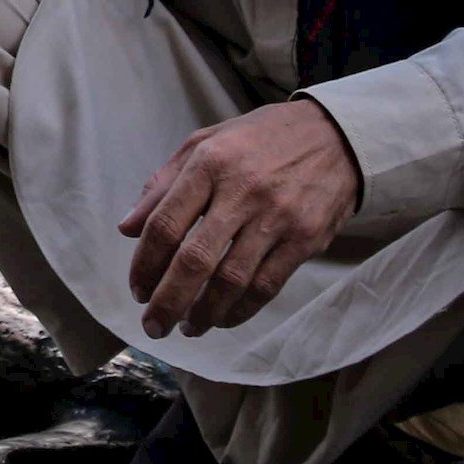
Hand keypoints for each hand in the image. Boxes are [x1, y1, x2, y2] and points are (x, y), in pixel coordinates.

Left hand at [119, 100, 360, 338]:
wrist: (336, 136)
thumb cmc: (260, 140)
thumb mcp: (205, 142)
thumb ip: (162, 184)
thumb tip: (126, 228)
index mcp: (209, 163)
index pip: (165, 224)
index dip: (145, 264)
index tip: (137, 289)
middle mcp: (242, 191)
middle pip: (194, 260)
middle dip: (167, 302)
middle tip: (154, 325)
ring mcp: (276, 217)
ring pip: (231, 281)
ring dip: (203, 313)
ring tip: (188, 327)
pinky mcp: (305, 239)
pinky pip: (267, 286)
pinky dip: (240, 310)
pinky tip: (223, 318)